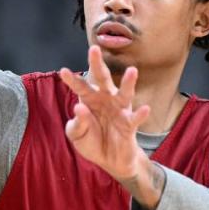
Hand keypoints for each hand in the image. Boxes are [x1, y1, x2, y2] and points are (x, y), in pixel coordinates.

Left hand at [59, 45, 151, 180]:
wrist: (109, 160)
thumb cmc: (92, 141)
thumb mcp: (77, 135)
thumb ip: (76, 124)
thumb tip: (78, 107)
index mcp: (89, 100)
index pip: (80, 87)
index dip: (72, 80)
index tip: (63, 71)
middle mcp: (106, 100)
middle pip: (102, 79)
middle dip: (98, 65)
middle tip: (94, 49)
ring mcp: (119, 110)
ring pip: (125, 93)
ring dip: (129, 83)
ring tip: (132, 70)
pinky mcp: (129, 125)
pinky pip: (135, 118)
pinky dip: (141, 114)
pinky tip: (146, 109)